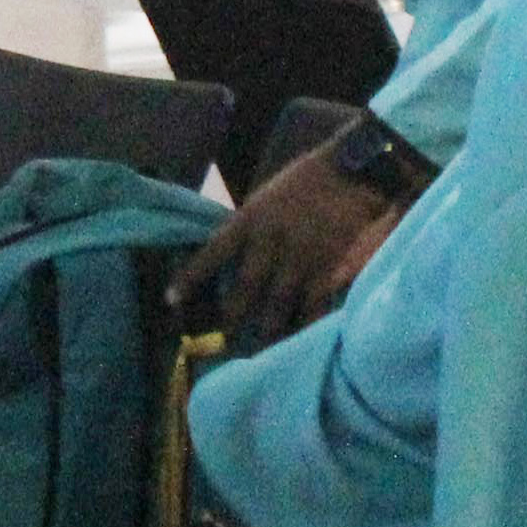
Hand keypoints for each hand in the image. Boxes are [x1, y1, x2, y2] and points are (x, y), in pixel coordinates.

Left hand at [168, 143, 393, 345]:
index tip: (172, 302)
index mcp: (250, 220)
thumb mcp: (268, 197)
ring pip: (275, 308)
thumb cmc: (309, 181)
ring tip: (259, 353)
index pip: (212, 253)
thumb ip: (251, 227)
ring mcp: (299, 261)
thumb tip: (233, 256)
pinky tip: (299, 344)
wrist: (355, 174)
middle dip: (230, 319)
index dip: (191, 279)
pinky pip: (311, 310)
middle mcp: (269, 244)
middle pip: (242, 290)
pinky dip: (303, 329)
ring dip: (265, 333)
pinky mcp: (328, 272)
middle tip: (219, 343)